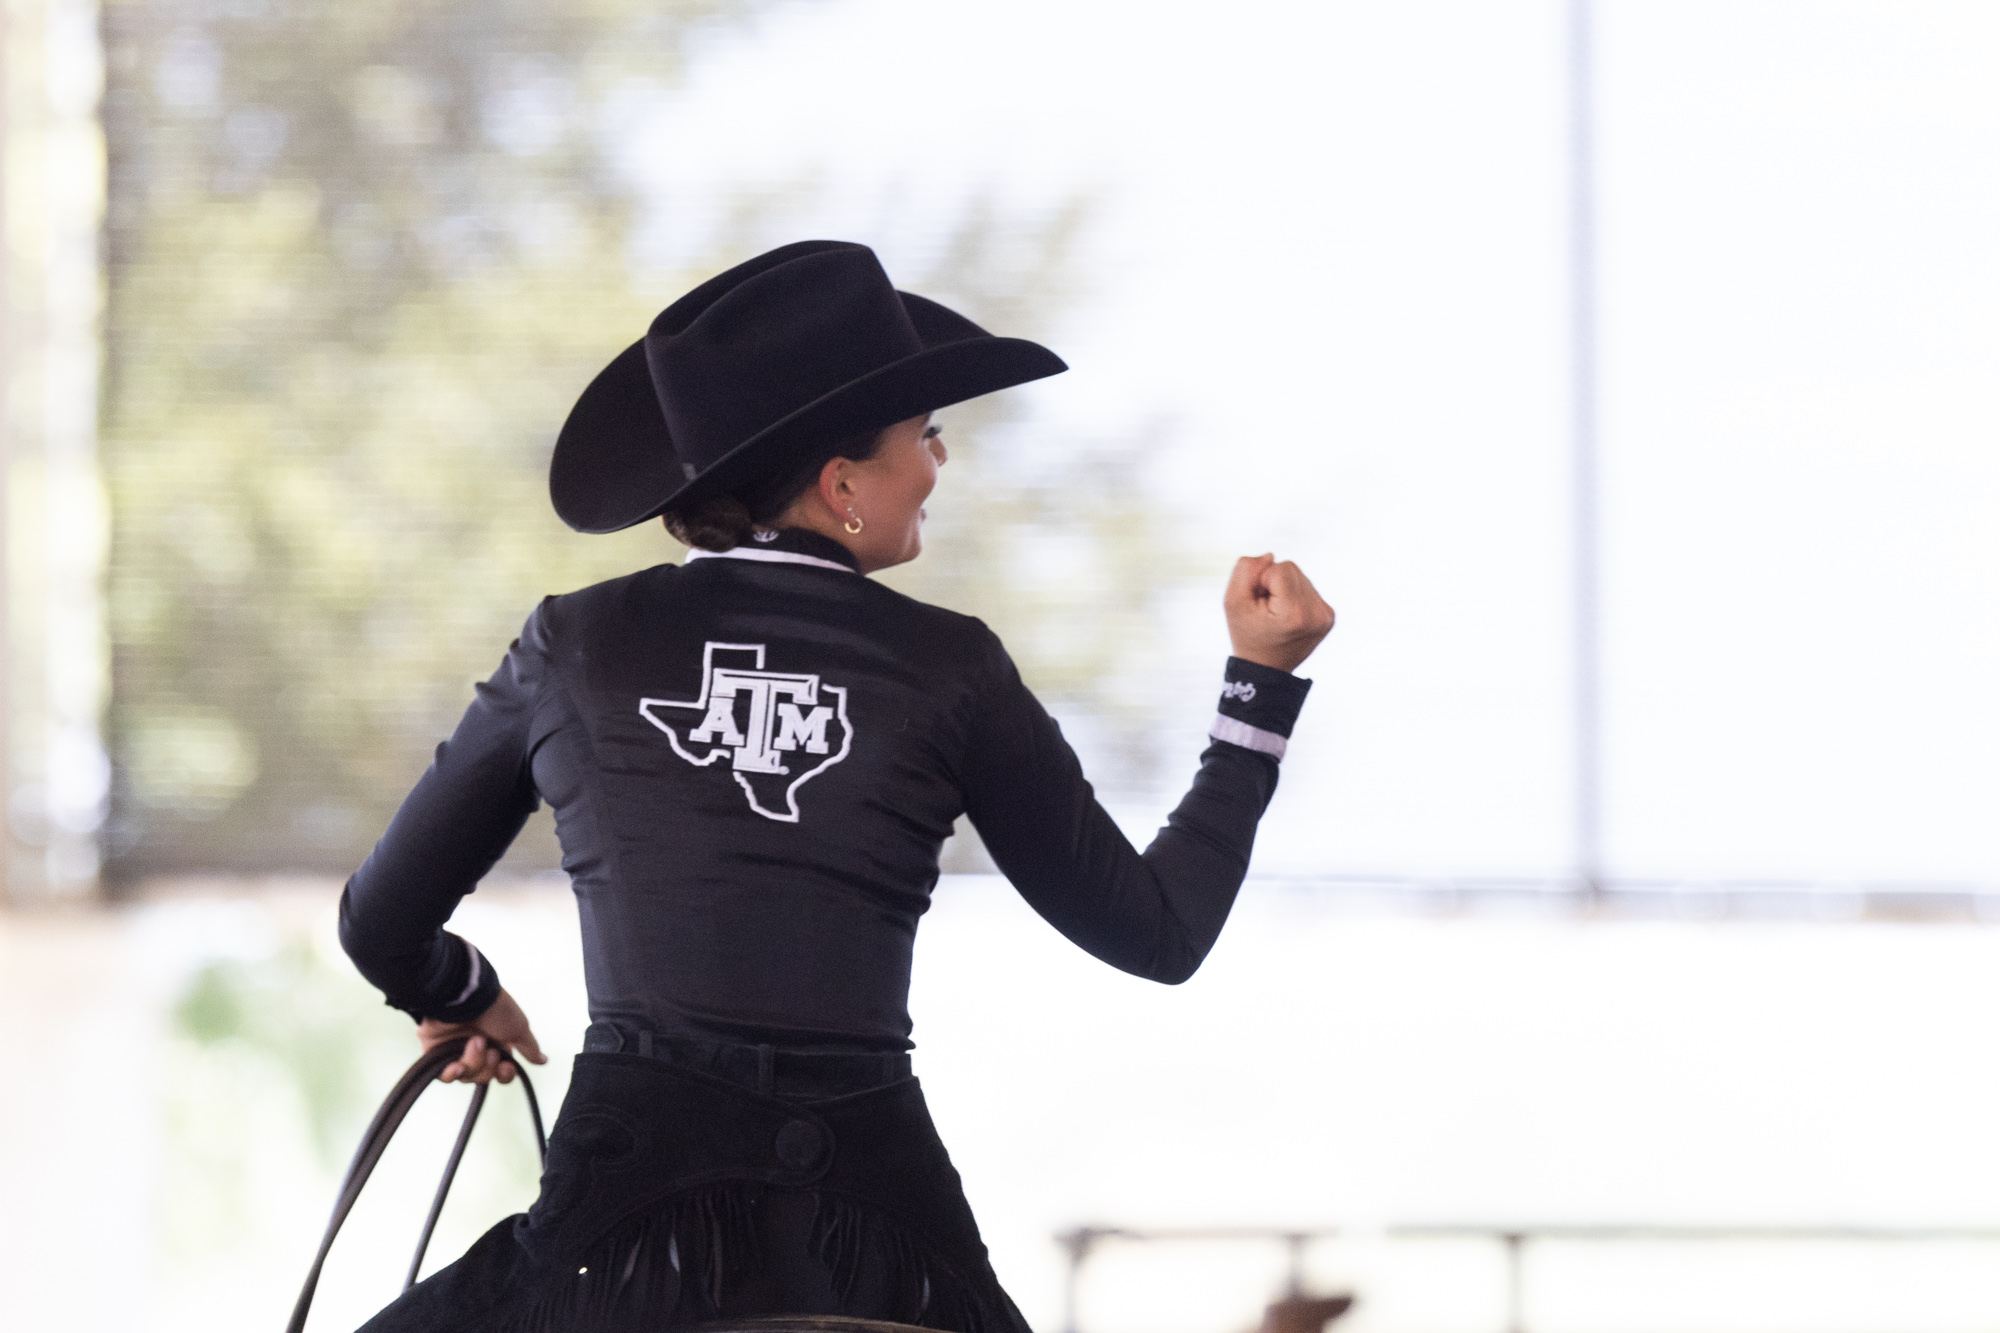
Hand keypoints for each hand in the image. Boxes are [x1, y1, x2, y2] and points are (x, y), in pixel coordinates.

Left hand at [418, 988, 547, 1084]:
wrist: (465, 995)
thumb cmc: (494, 1008)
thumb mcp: (519, 1028)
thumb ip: (529, 1048)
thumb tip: (543, 1060)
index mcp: (496, 1041)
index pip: (502, 1069)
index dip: (505, 1073)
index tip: (506, 1067)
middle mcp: (476, 1046)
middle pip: (484, 1075)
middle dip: (489, 1066)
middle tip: (490, 1050)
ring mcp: (455, 1049)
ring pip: (466, 1076)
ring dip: (473, 1062)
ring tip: (474, 1042)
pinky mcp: (435, 1052)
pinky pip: (444, 1075)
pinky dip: (451, 1073)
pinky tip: (456, 1066)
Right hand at [1224, 554, 1335, 673]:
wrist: (1265, 668)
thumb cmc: (1246, 634)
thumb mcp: (1233, 602)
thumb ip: (1245, 570)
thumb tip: (1271, 556)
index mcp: (1294, 612)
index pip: (1279, 568)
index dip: (1261, 581)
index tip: (1259, 606)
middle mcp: (1316, 614)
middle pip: (1292, 568)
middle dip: (1274, 583)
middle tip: (1266, 610)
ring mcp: (1326, 616)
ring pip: (1300, 576)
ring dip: (1285, 589)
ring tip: (1277, 614)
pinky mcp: (1329, 617)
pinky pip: (1309, 588)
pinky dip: (1295, 597)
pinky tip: (1289, 616)